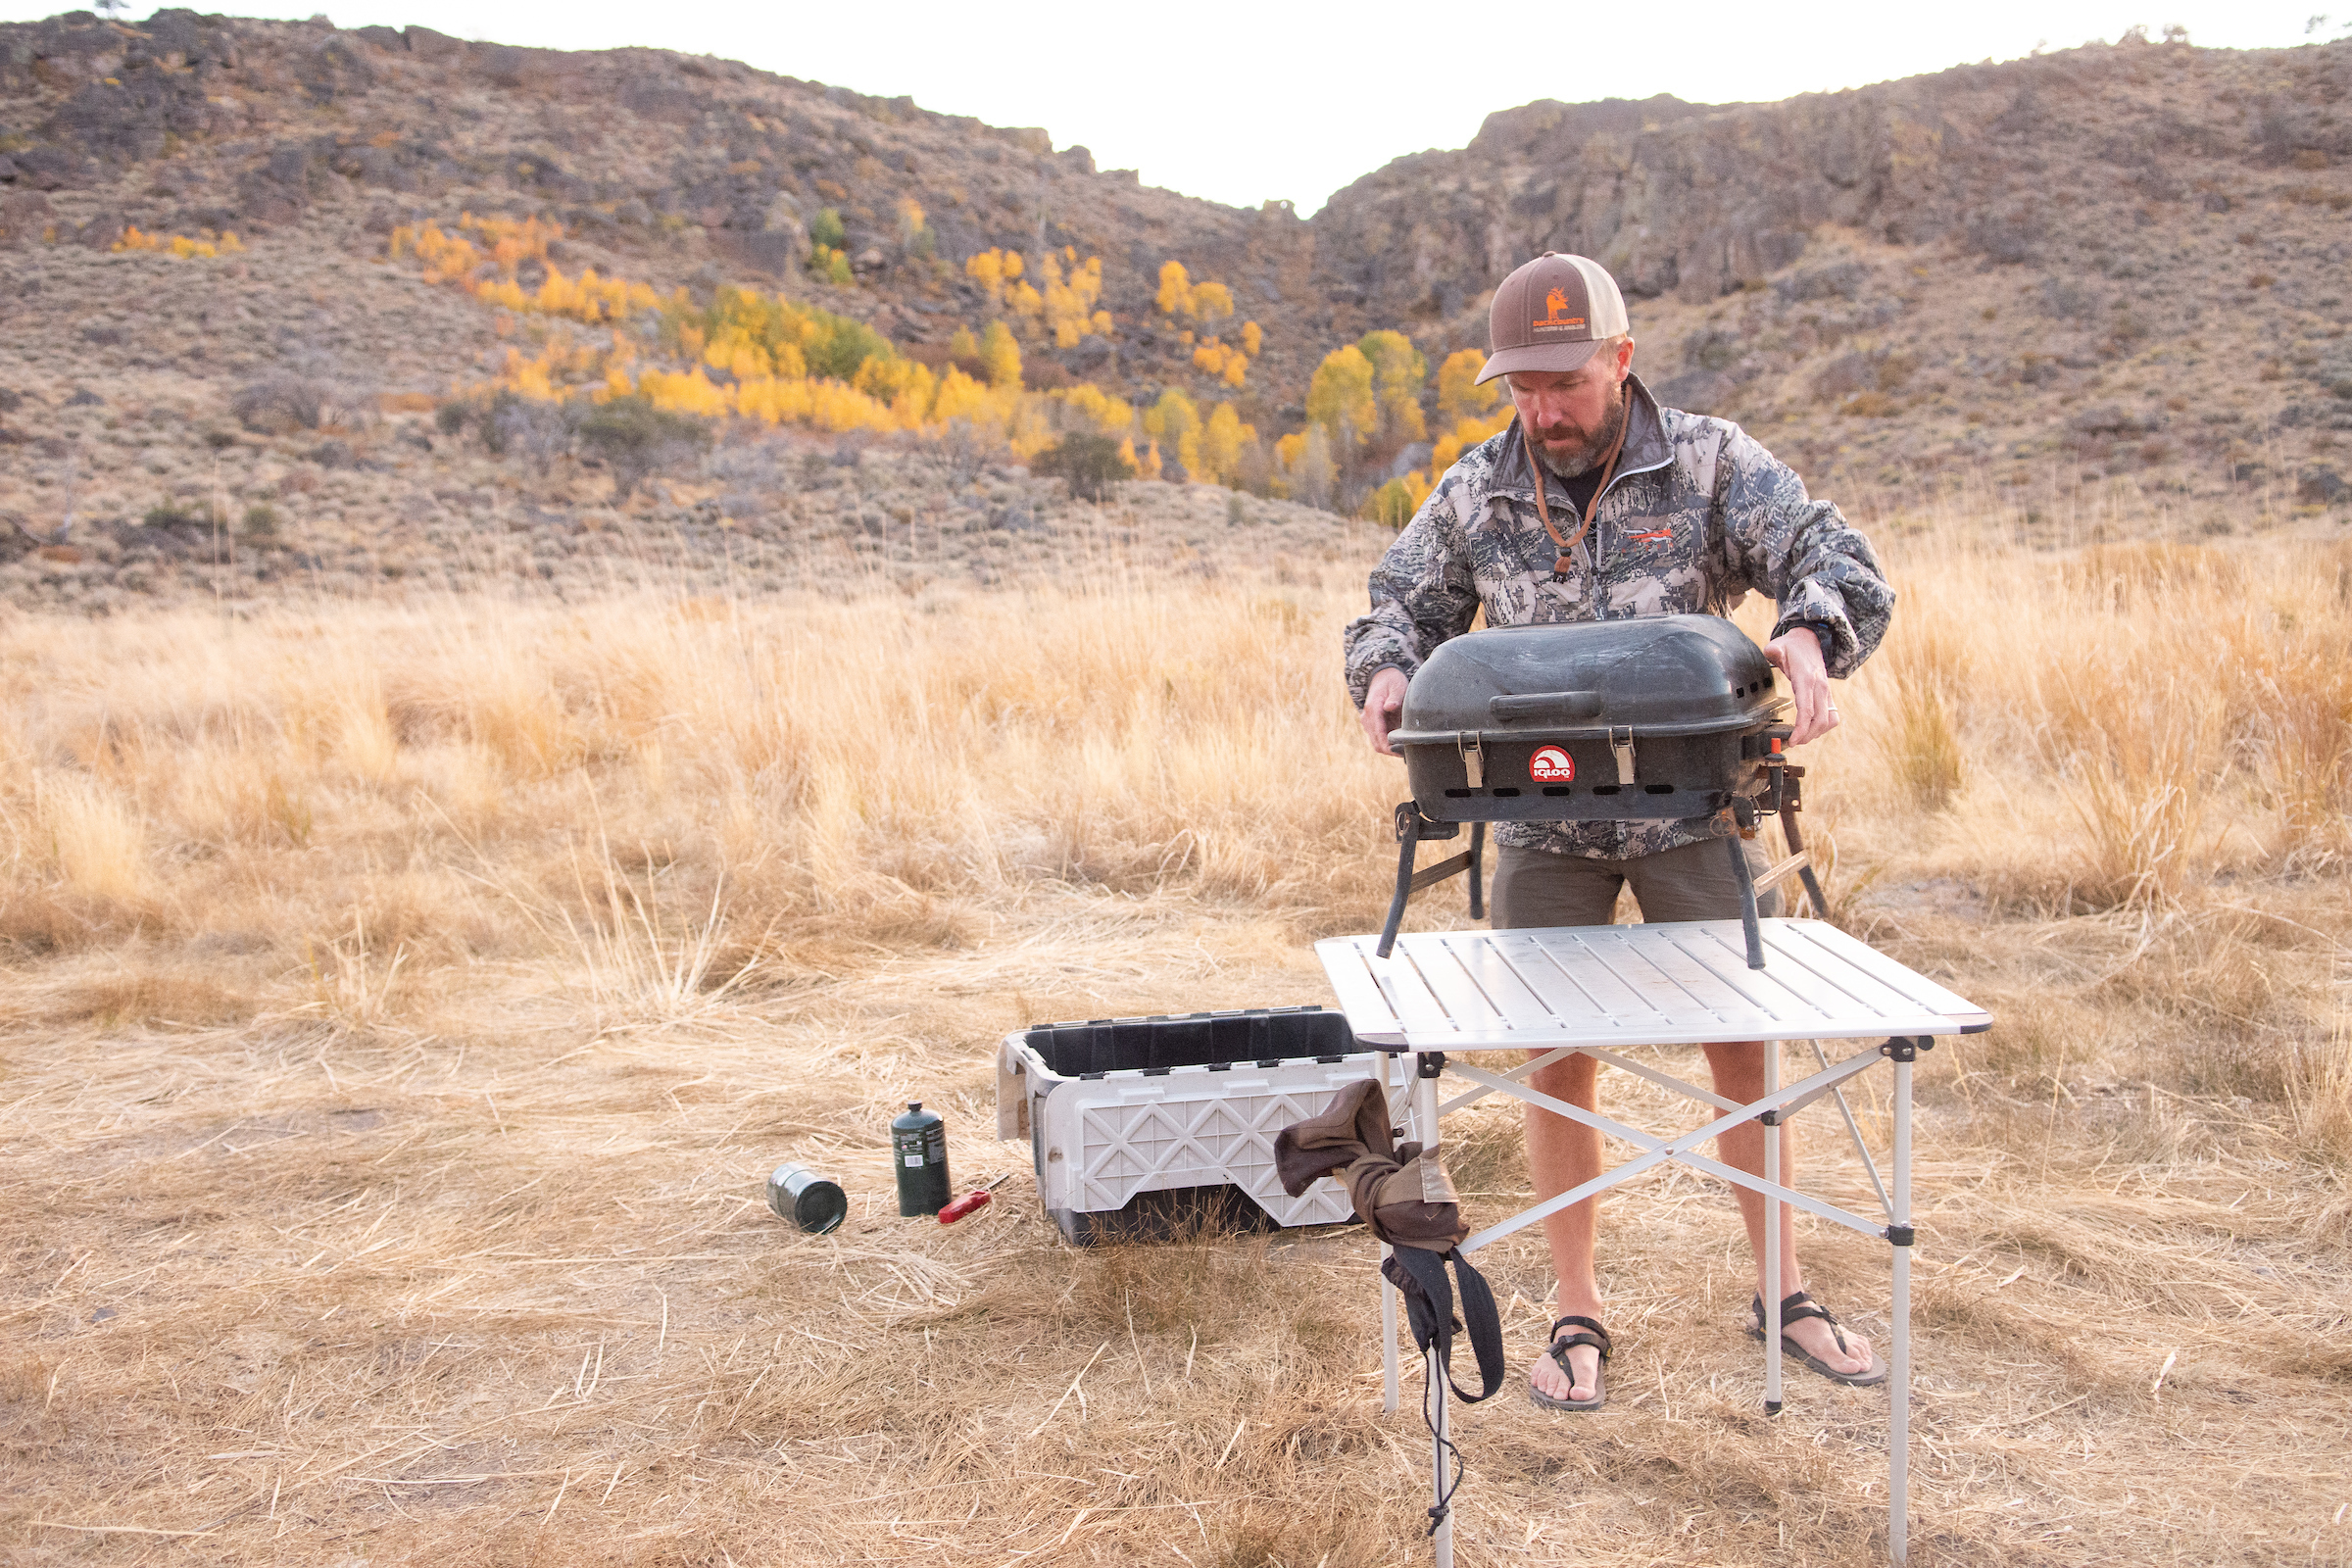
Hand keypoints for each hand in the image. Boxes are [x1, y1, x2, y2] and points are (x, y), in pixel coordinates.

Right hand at [1360, 666, 1408, 755]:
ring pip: (1377, 743)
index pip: (1379, 734)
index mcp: (1373, 708)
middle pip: (1376, 743)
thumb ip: (1395, 697)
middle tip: (1407, 754)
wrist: (1382, 675)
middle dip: (1390, 751)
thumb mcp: (1397, 685)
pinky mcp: (1372, 724)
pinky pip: (1379, 738)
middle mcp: (1367, 717)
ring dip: (1390, 748)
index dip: (1389, 746)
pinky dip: (1389, 743)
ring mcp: (1368, 722)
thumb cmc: (1392, 681)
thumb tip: (1389, 706)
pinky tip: (1401, 742)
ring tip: (1406, 749)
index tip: (1400, 752)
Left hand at [1763, 627, 1839, 744]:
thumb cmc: (1792, 647)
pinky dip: (1823, 727)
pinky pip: (1832, 716)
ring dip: (1816, 733)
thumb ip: (1774, 651)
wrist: (1809, 640)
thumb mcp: (1778, 645)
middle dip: (1807, 736)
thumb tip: (1772, 653)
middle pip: (1820, 720)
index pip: (1807, 709)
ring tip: (1800, 738)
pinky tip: (1810, 730)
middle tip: (1792, 742)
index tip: (1792, 740)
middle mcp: (1820, 687)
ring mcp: (1826, 692)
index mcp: (1807, 679)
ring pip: (1829, 721)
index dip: (1801, 728)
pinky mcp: (1828, 695)